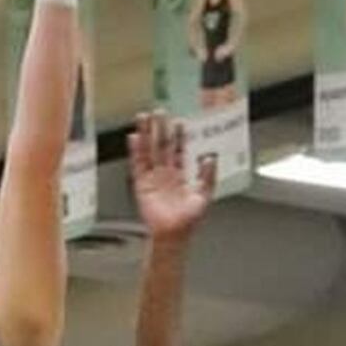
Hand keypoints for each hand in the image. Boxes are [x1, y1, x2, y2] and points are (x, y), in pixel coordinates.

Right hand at [130, 110, 212, 241]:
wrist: (174, 233)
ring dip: (146, 135)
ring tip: (143, 118)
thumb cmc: (189, 220)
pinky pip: (138, 164)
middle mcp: (165, 174)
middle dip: (160, 129)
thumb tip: (210, 157)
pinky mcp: (142, 184)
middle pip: (161, 146)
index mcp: (180, 175)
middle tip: (158, 112)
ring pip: (148, 151)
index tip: (178, 122)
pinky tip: (134, 138)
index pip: (179, 150)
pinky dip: (135, 151)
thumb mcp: (204, 195)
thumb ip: (208, 175)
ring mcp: (153, 178)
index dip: (179, 136)